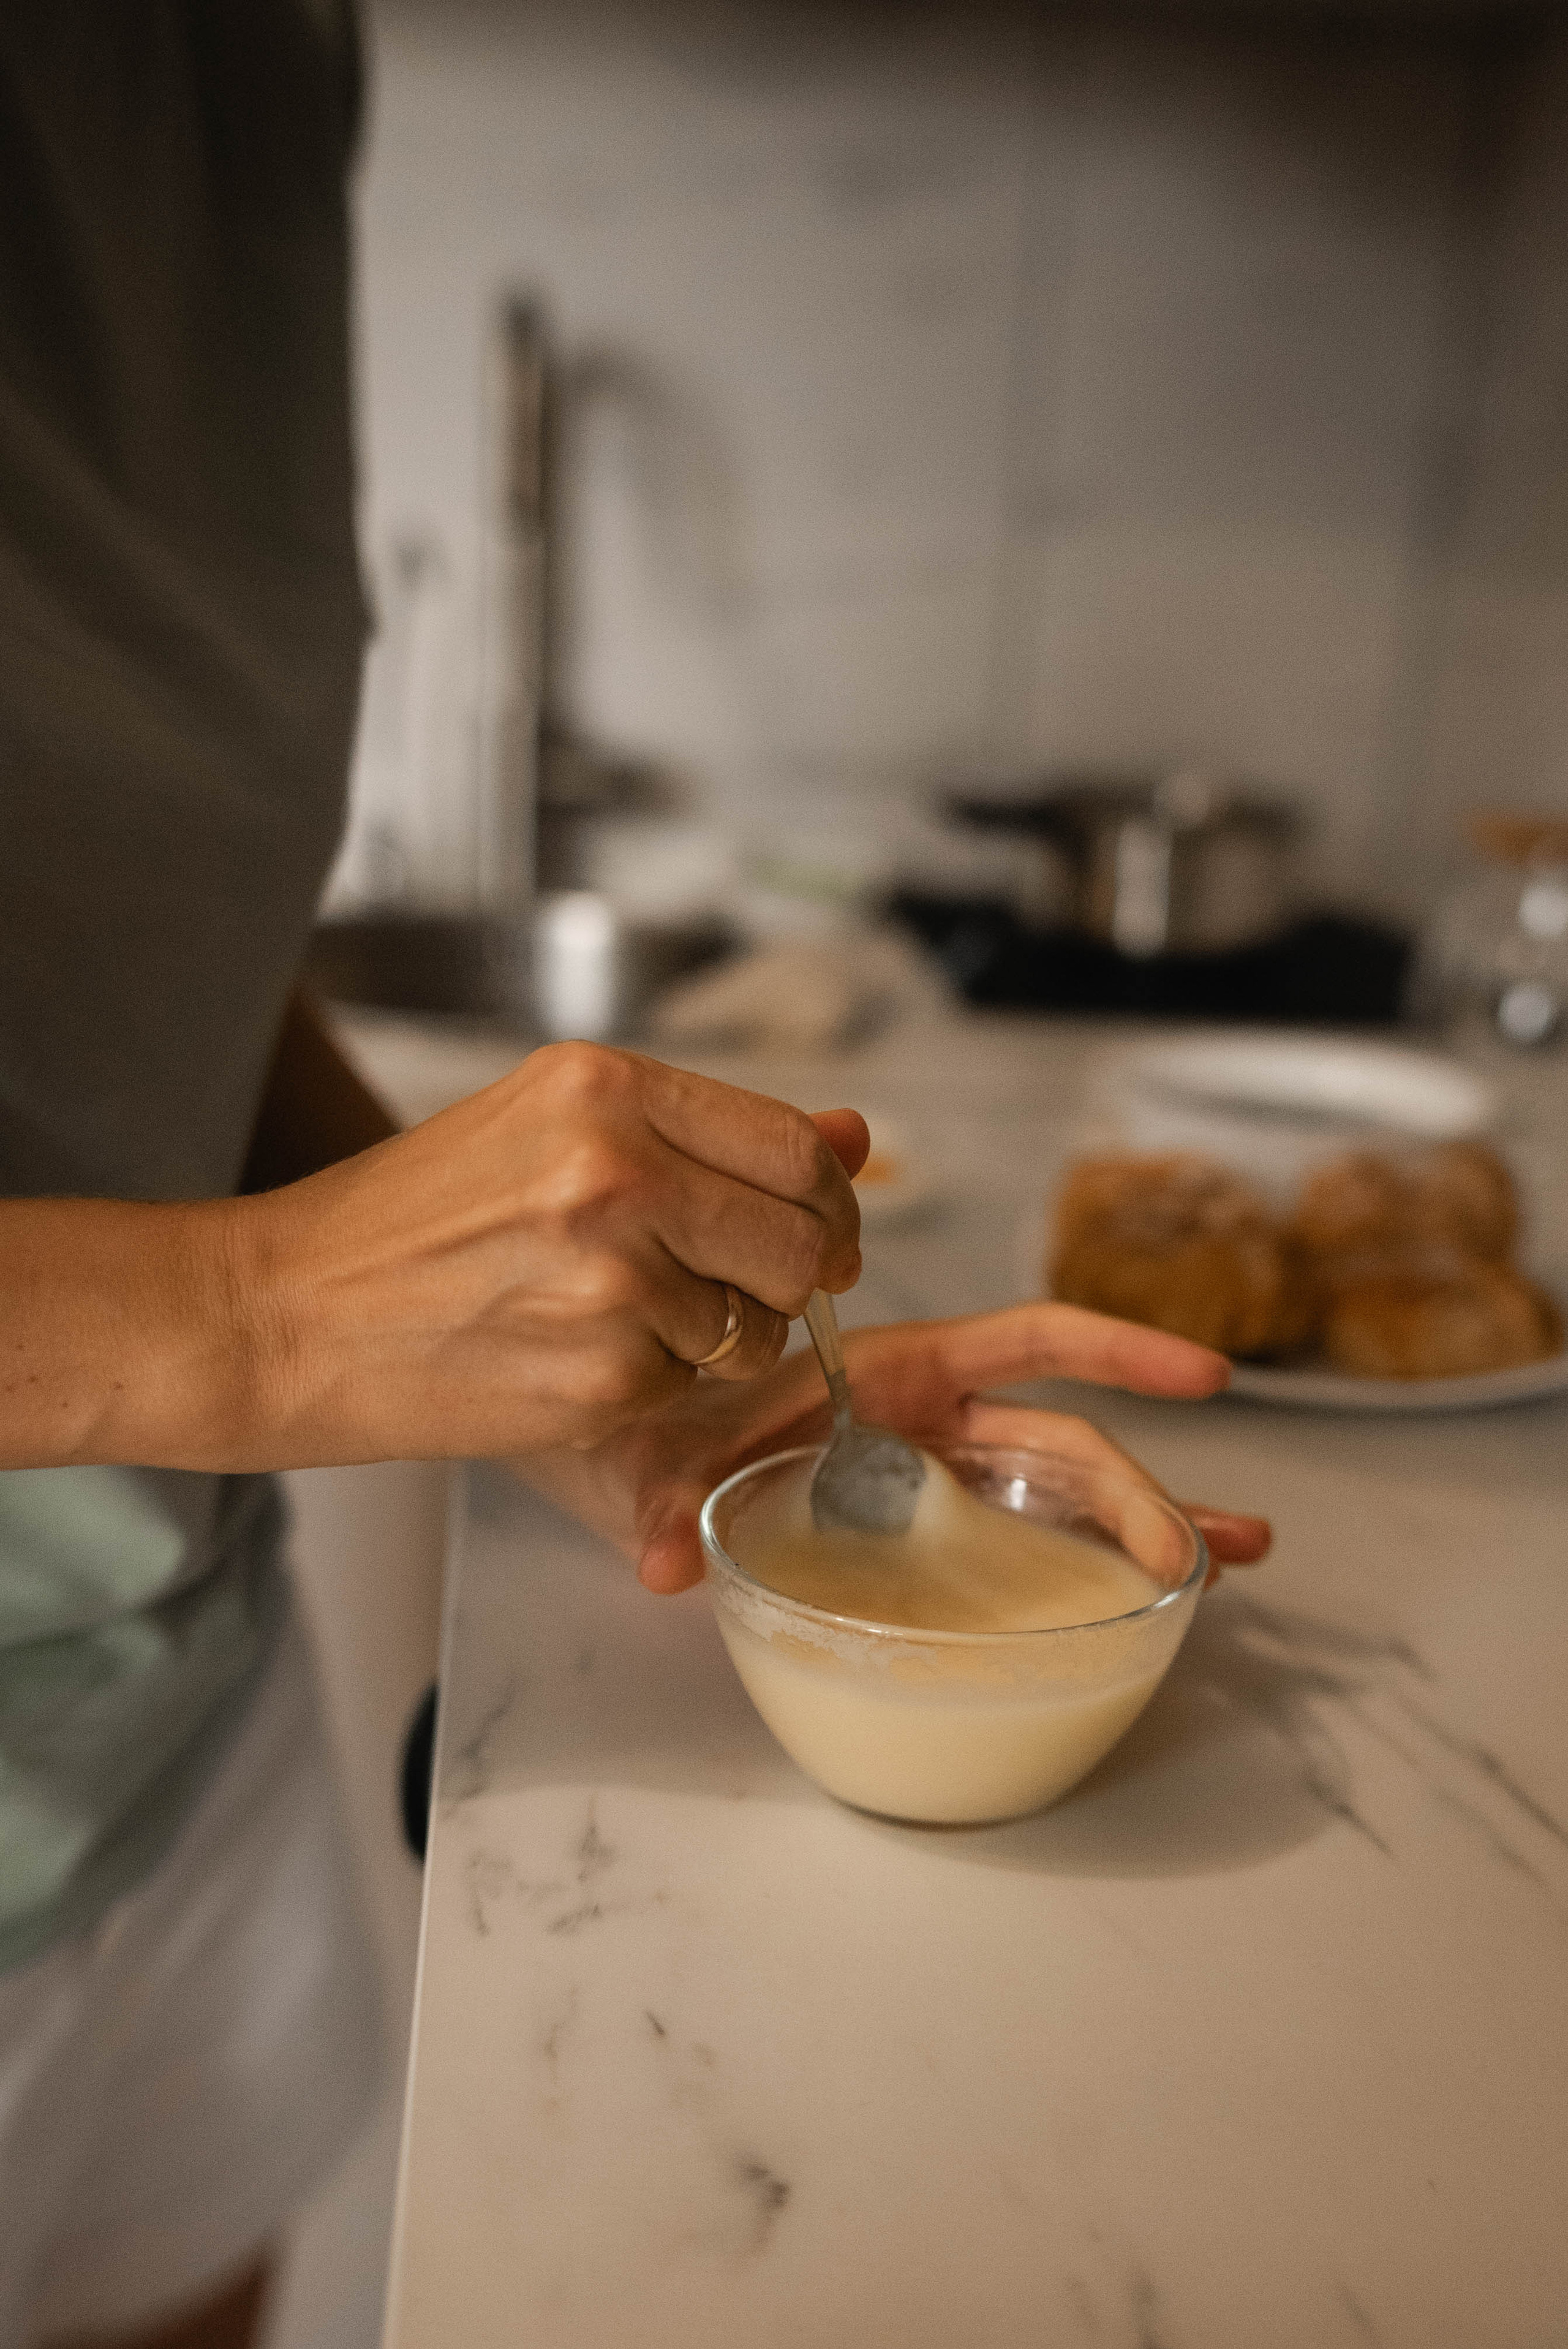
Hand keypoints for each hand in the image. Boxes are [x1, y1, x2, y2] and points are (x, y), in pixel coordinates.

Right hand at [230, 1044, 867, 1465]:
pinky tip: (570, 1357)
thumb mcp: (550, 1127)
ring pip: (756, 1324)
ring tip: (620, 1318)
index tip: (820, 1232)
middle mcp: (619, 1171)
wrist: (289, 1313)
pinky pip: (688, 1386)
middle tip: (746, 1293)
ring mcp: (614, 1278)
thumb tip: (857, 1138)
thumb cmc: (415, 1220)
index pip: (796, 1146)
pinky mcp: (603, 1375)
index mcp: (605, 1089)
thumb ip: (705, 1135)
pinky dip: (651, 1384)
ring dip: (717, 1338)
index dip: (829, 1201)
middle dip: (795, 1278)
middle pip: (802, 1239)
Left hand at [513, 1300, 1272, 1593]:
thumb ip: (667, 1496)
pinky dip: (1088, 1562)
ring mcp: (929, 1480)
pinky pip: (1018, 1545)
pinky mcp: (918, 1537)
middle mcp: (924, 1422)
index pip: (1027, 1342)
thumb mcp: (654, 1453)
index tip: (1203, 1374)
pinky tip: (1154, 1598)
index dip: (1116, 1351)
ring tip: (1232, 1564)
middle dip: (1139, 1491)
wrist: (606, 1441)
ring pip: (1059, 1497)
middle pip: (1058, 1447)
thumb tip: (657, 1564)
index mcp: (890, 1371)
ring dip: (1145, 1524)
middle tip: (1201, 1554)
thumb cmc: (640, 1419)